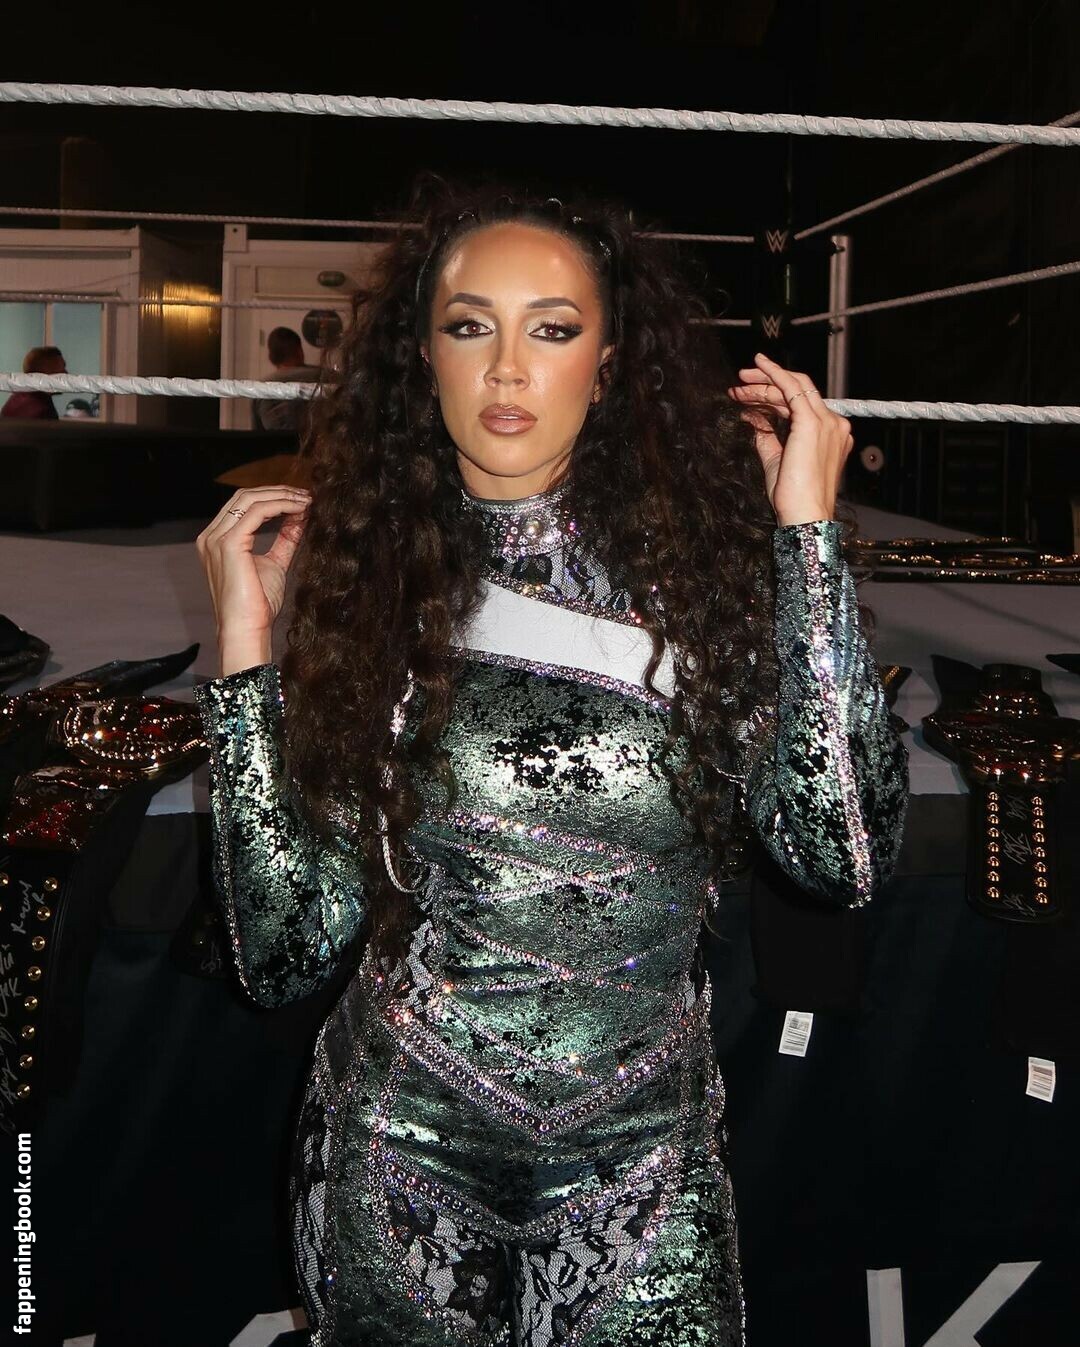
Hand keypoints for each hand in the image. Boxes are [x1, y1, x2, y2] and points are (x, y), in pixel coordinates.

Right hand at [195, 486, 311, 674]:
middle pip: (244, 497)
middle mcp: (211, 536)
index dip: (272, 497)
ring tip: (306, 501)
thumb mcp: (275, 565)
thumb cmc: (257, 605)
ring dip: (282, 496)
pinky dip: (280, 506)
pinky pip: (257, 512)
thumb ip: (284, 540)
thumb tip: (300, 518)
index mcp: (217, 540)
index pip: (243, 505)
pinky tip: (299, 509)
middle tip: (306, 495)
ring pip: (250, 499)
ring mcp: (216, 539)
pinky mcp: (228, 544)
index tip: (300, 500)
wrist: (247, 629)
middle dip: (278, 492)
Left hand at [728, 353, 852, 524]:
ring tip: (739, 385)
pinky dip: (775, 374)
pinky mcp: (813, 423)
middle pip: (797, 392)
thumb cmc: (793, 496)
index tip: (749, 396)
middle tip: (741, 382)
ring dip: (763, 384)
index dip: (773, 396)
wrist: (805, 514)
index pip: (801, 405)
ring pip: (792, 388)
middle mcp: (833, 424)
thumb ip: (767, 436)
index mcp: (829, 434)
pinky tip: (760, 366)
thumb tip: (752, 417)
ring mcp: (826, 422)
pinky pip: (792, 388)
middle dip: (766, 384)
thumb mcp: (776, 459)